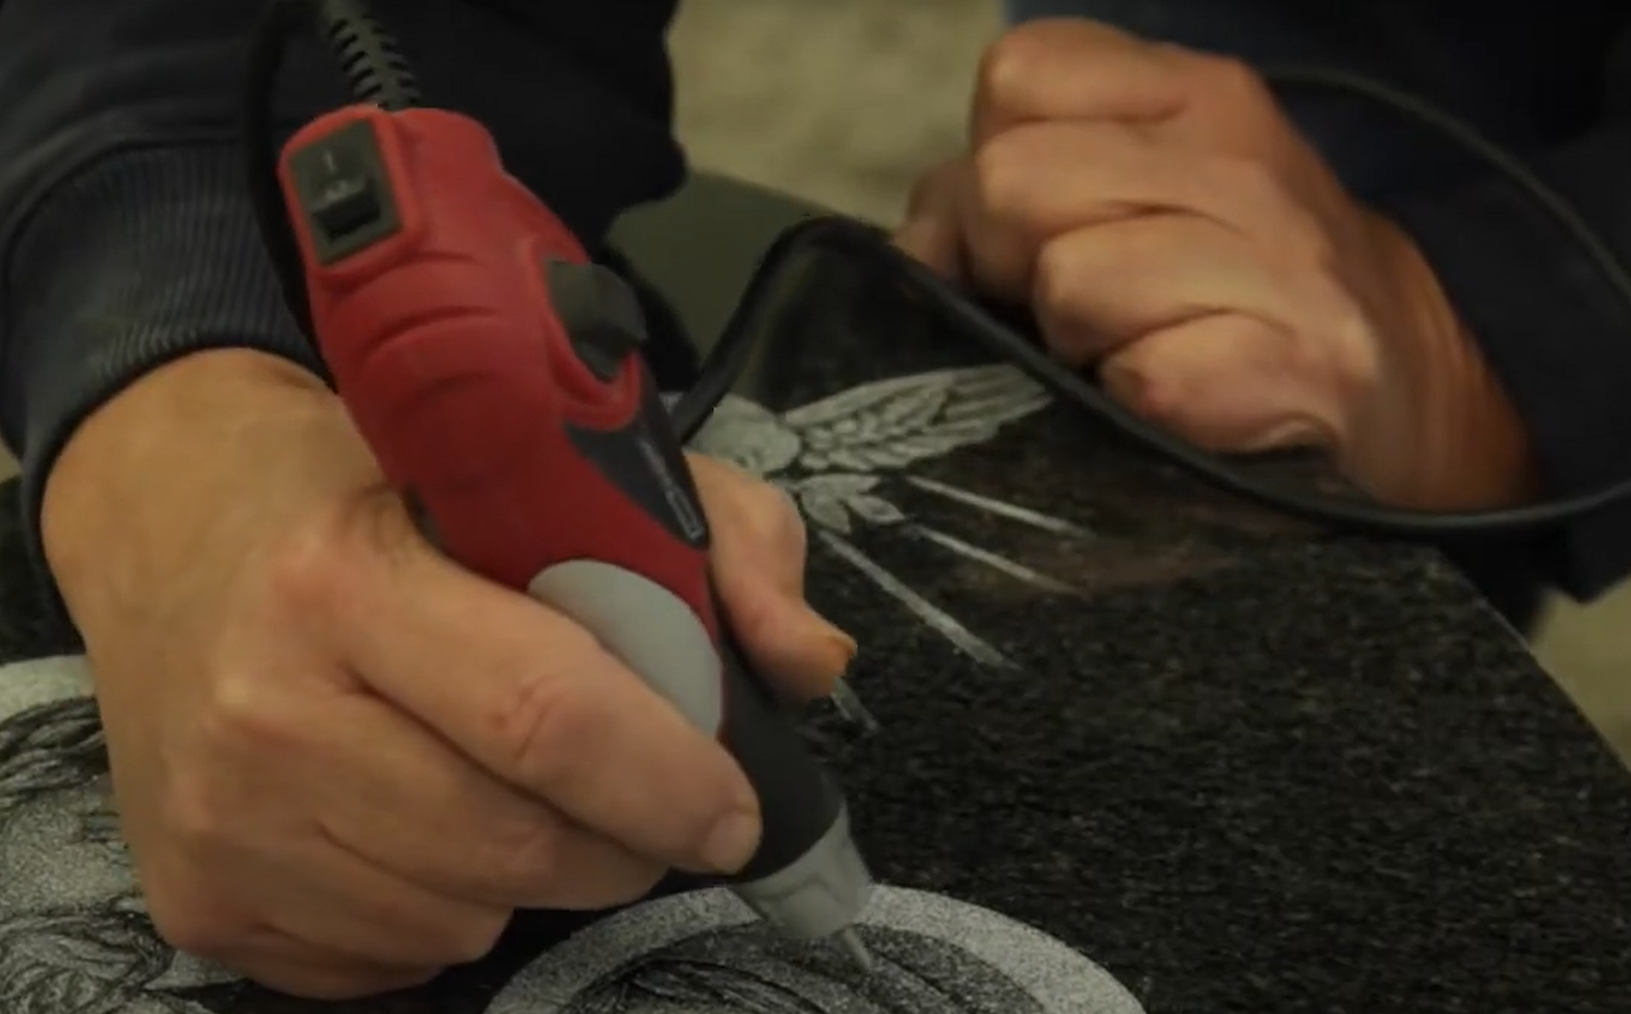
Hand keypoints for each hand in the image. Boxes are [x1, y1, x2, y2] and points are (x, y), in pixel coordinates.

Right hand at [41, 350, 852, 999]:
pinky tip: (434, 828)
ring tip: (521, 793)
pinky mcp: (197, 900)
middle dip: (625, 848)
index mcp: (349, 577)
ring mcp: (219, 822)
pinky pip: (386, 962)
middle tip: (649, 809)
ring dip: (534, 879)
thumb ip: (718, 538)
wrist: (170, 519)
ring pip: (459, 919)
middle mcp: (265, 709)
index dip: (668, 781)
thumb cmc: (379, 486)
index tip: (734, 811)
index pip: (546, 717)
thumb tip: (812, 662)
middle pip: (513, 846)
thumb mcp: (556, 465)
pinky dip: (446, 913)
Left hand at [897, 19, 1535, 508]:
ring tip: (1132, 353)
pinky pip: (1144, 377)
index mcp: (1186, 90)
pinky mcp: (1298, 365)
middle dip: (1011, 267)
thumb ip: (1007, 192)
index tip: (1034, 236)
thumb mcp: (1131, 191)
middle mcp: (1235, 153)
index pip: (1016, 77)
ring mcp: (1277, 259)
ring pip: (1069, 280)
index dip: (990, 170)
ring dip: (1075, 345)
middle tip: (1074, 312)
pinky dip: (1139, 406)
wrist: (1405, 377)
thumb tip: (916, 249)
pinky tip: (1180, 402)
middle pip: (1010, 184)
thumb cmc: (1228, 287)